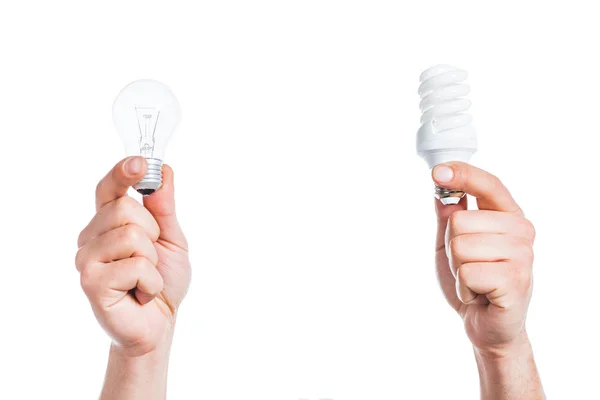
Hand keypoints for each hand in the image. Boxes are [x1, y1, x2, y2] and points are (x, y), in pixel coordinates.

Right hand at [76, 157, 190, 356]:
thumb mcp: (171, 240)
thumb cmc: (163, 281)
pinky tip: (140, 294)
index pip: (108, 188)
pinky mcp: (90, 282)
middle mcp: (92, 237)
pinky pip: (136, 266)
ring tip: (144, 278)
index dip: (121, 172)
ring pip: (132, 235)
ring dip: (153, 261)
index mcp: (109, 222)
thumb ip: (164, 208)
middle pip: (126, 208)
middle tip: (151, 259)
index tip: (139, 163)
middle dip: (153, 233)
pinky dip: (151, 283)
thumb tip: (163, 171)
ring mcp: (87, 259)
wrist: (159, 324)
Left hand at [433, 162, 534, 355]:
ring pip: (461, 246)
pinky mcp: (516, 280)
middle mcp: (521, 230)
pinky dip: (464, 288)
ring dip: (458, 269)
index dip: (462, 174)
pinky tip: (478, 294)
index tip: (437, 172)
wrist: (486, 325)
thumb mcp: (452, 243)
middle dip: (452, 247)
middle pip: (460, 221)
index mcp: (508, 216)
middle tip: (467, 266)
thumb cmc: (472, 281)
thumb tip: (440, 187)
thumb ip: (449, 215)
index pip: (488, 184)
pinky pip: (468, 273)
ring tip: (474, 280)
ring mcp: (522, 255)